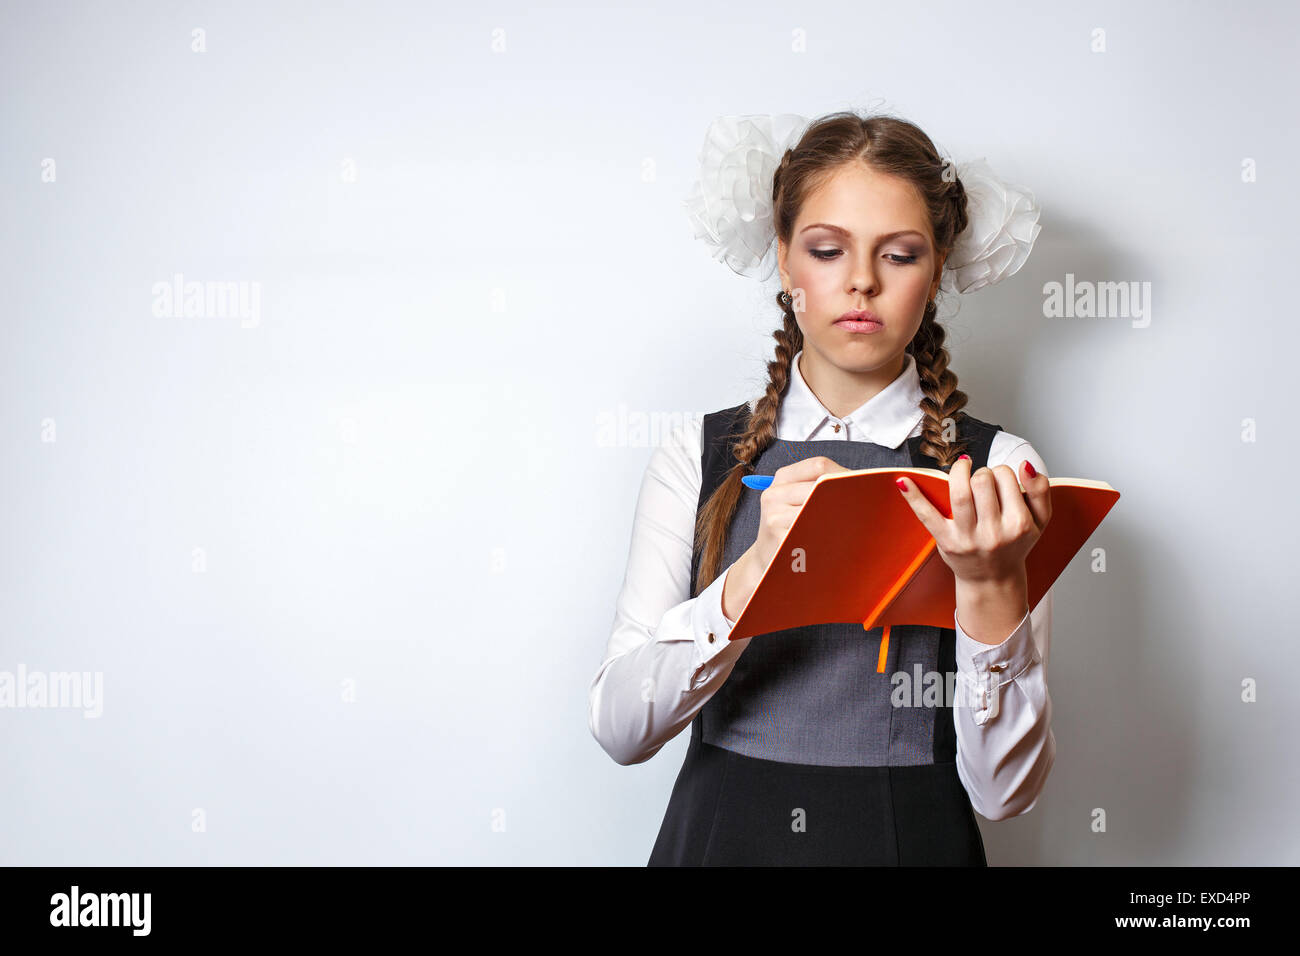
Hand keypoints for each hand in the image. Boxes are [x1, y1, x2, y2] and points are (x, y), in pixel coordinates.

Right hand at [725, 456, 849, 619]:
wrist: (766, 560)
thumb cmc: (791, 526)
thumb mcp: (796, 499)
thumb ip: (821, 484)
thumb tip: (861, 478)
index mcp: (782, 478)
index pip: (819, 465)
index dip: (844, 474)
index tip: (862, 486)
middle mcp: (774, 495)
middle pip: (822, 486)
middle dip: (847, 496)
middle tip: (864, 508)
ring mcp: (774, 518)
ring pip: (821, 510)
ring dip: (841, 519)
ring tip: (849, 527)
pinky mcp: (780, 541)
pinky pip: (815, 534)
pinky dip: (830, 538)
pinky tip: (833, 543)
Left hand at [895, 457, 1050, 585]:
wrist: (993, 579)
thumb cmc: (1014, 544)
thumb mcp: (1040, 522)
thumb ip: (1040, 491)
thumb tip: (1026, 464)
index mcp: (1019, 524)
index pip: (1006, 477)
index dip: (1001, 472)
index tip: (999, 481)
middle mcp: (993, 532)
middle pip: (983, 481)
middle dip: (981, 473)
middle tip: (982, 481)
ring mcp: (968, 537)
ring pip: (960, 492)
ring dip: (958, 472)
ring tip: (962, 468)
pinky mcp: (946, 541)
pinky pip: (927, 515)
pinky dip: (914, 497)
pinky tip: (903, 481)